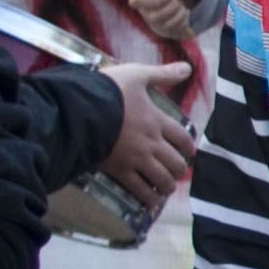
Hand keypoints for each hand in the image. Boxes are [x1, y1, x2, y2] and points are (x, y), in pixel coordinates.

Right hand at [97, 63, 194, 206]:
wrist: (80, 110)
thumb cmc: (108, 90)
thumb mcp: (136, 75)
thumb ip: (162, 73)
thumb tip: (187, 67)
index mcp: (157, 121)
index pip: (183, 138)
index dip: (189, 147)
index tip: (189, 153)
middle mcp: (151, 143)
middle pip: (176, 163)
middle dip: (179, 169)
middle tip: (176, 171)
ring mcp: (136, 159)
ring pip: (162, 179)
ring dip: (167, 185)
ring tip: (165, 186)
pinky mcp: (120, 171)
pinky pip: (140, 190)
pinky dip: (149, 198)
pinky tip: (150, 201)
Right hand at [129, 0, 206, 39]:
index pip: (135, 1)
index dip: (152, 2)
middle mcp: (145, 8)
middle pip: (153, 17)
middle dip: (172, 8)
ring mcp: (153, 20)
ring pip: (165, 25)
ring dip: (179, 14)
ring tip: (182, 5)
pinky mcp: (164, 28)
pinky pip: (173, 31)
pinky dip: (183, 21)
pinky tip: (184, 12)